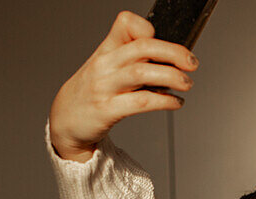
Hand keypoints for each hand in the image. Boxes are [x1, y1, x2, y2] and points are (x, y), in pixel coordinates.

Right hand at [49, 10, 197, 160]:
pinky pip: (140, 102)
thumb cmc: (91, 91)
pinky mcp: (107, 110)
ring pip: (142, 73)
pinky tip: (175, 102)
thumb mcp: (106, 66)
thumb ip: (131, 59)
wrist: (64, 118)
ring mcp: (104, 87)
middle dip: (173, 53)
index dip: (148, 28)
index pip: (126, 24)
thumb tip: (170, 60)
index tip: (166, 41)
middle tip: (192, 63)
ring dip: (171, 77)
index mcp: (106, 50)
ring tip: (187, 83)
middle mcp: (105, 65)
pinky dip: (163, 102)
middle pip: (142, 48)